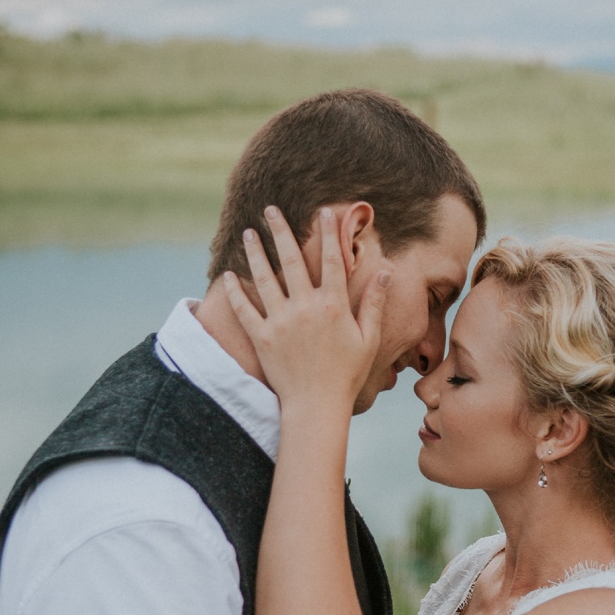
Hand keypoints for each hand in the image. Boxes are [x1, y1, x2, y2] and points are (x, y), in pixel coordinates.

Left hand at [221, 206, 388, 412]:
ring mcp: (280, 321)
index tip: (323, 212)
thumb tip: (385, 272)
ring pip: (265, 278)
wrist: (316, 405)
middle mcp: (305, 307)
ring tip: (247, 233)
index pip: (333, 261)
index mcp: (334, 306)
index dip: (328, 234)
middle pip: (292, 260)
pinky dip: (235, 291)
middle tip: (270, 209)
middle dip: (280, 231)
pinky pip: (244, 309)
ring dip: (255, 252)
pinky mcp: (261, 337)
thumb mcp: (368, 339)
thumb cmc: (347, 374)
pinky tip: (229, 275)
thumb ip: (374, 303)